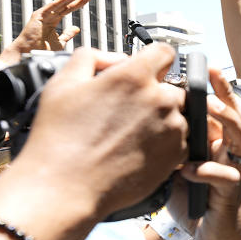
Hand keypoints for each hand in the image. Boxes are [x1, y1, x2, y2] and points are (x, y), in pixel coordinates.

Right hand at [0, 0, 92, 62]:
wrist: (28, 53)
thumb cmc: (42, 49)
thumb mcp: (60, 41)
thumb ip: (68, 34)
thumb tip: (77, 28)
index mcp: (53, 20)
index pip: (69, 9)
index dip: (79, 3)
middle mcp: (49, 15)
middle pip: (66, 4)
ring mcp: (44, 14)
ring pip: (61, 3)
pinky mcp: (39, 15)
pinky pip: (53, 6)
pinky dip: (62, 0)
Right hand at [17, 44, 186, 219]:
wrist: (64, 187)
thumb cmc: (59, 139)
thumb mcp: (63, 83)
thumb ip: (91, 57)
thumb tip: (115, 58)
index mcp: (134, 77)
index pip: (165, 52)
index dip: (154, 59)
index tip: (147, 68)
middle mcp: (160, 100)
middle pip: (173, 86)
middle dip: (157, 92)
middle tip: (131, 109)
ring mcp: (172, 128)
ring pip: (179, 113)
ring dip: (163, 117)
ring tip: (132, 133)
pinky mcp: (176, 153)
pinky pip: (181, 139)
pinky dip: (166, 141)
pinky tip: (139, 148)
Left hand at [182, 68, 240, 239]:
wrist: (207, 233)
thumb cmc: (191, 196)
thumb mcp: (177, 163)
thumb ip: (172, 142)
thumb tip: (145, 116)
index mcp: (218, 141)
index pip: (223, 107)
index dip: (219, 88)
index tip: (208, 68)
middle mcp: (230, 151)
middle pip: (238, 117)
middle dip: (226, 98)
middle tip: (209, 87)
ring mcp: (234, 170)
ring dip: (227, 124)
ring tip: (209, 113)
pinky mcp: (231, 192)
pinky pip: (226, 176)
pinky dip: (206, 171)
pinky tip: (187, 170)